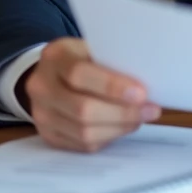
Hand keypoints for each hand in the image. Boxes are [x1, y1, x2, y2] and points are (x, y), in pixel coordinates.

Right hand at [22, 37, 161, 151]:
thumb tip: (147, 83)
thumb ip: (112, 61)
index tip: (142, 93)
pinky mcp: (48, 135)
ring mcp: (41, 114)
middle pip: (82, 109)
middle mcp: (41, 86)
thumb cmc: (82, 58)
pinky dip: (108, 137)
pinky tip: (123, 127)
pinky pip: (81, 144)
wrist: (50, 73)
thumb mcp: (93, 48)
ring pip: (83, 131)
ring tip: (140, 119)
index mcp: (54, 57)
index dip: (112, 86)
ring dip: (119, 128)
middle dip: (122, 113)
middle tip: (151, 110)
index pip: (79, 74)